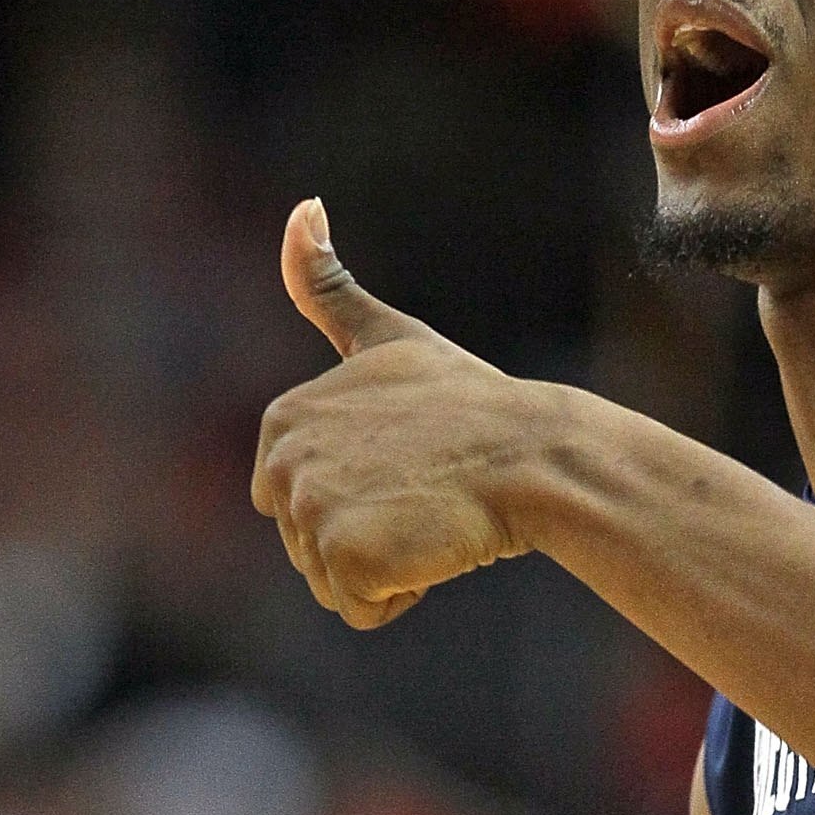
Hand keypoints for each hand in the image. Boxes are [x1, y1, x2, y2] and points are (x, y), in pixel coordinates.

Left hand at [252, 199, 531, 629]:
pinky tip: (436, 548)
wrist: (533, 453)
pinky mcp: (341, 557)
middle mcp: (281, 462)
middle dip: (369, 537)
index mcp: (280, 418)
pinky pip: (360, 609)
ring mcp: (308, 511)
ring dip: (388, 567)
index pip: (297, 501)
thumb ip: (328, 286)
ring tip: (432, 519)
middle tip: (426, 495)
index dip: (362, 496)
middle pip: (309, 545)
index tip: (410, 464)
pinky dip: (403, 594)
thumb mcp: (390, 338)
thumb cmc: (474, 403)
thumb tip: (301, 206)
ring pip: (333, 581)